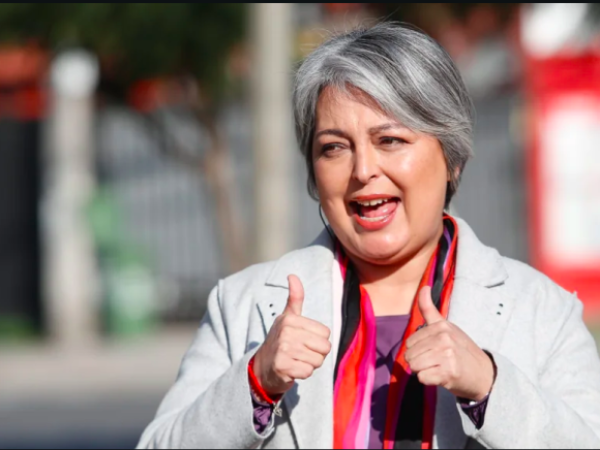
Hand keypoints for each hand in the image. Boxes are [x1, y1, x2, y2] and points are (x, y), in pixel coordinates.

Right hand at [253, 275, 331, 395]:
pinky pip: (308, 372)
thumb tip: (292, 275)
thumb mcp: (287, 318)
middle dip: (316, 354)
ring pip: (318, 361)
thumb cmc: (280, 341)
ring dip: (309, 364)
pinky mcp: (282, 367)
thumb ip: (295, 298)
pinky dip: (303, 374)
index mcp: (290, 319)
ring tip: (296, 360)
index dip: (318, 340)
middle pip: (325, 347)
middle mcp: (286, 332)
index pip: (326, 333)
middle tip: (300, 353)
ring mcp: (283, 350)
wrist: (262, 368)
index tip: (303, 341)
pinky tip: (292, 370)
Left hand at [405, 286, 494, 401]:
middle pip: (409, 355)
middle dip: (419, 361)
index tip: (433, 351)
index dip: (418, 350)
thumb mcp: (446, 327)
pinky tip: (442, 377)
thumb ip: (429, 309)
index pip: (409, 342)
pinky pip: (422, 378)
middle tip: (436, 362)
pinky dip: (429, 381)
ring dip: (423, 371)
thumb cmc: (461, 350)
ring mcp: (446, 355)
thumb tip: (424, 287)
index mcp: (441, 326)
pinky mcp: (448, 372)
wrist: (484, 374)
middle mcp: (443, 338)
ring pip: (414, 366)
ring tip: (438, 368)